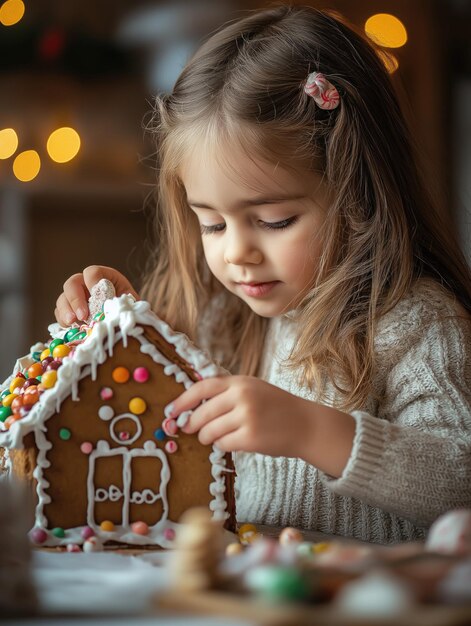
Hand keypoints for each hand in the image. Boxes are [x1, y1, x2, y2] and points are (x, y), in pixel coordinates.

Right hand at [55, 265, 138, 325]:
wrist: (125, 321)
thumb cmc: (128, 310)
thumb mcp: (131, 304)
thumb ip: (123, 304)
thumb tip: (115, 310)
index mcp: (104, 277)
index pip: (92, 272)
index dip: (92, 282)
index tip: (98, 297)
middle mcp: (86, 284)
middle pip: (72, 283)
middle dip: (76, 300)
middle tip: (83, 316)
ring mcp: (76, 297)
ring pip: (63, 298)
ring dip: (66, 311)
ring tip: (72, 322)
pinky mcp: (70, 311)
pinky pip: (60, 313)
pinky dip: (63, 320)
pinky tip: (70, 327)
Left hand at [167, 375, 312, 457]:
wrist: (305, 424)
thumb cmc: (276, 408)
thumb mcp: (253, 389)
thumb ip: (227, 393)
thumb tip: (191, 407)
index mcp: (240, 382)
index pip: (202, 387)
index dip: (182, 400)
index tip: (171, 411)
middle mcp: (242, 396)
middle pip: (201, 413)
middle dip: (192, 424)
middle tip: (190, 429)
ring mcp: (246, 417)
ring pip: (209, 431)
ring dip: (208, 437)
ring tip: (216, 437)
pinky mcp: (250, 437)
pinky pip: (223, 444)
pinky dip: (222, 446)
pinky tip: (232, 442)